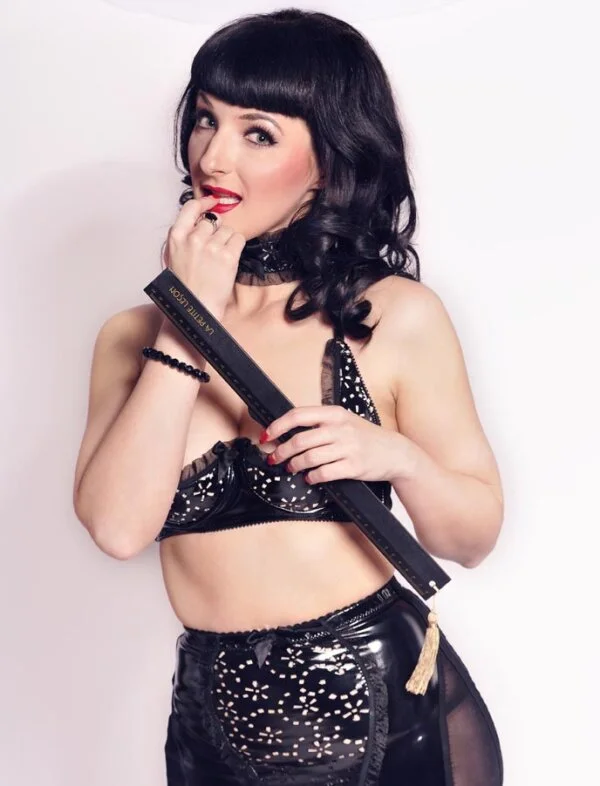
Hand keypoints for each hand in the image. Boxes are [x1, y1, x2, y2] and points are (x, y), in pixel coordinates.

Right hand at [164, 195, 246, 314]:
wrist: (195, 310)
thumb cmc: (185, 288)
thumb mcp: (174, 257)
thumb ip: (184, 237)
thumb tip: (201, 221)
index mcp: (176, 237)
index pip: (191, 207)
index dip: (204, 202)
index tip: (212, 201)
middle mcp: (193, 238)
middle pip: (213, 220)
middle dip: (217, 231)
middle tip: (215, 250)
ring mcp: (210, 247)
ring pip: (227, 230)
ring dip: (228, 242)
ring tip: (220, 260)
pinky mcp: (227, 256)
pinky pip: (238, 239)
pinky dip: (237, 248)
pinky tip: (229, 261)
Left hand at [261, 405, 415, 483]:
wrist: (395, 452)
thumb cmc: (365, 437)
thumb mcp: (345, 421)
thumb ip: (320, 424)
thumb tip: (288, 432)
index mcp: (335, 414)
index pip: (298, 415)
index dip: (278, 426)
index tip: (267, 436)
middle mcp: (340, 428)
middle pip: (300, 440)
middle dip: (282, 451)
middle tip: (274, 458)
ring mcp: (348, 448)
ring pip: (309, 458)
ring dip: (295, 465)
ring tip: (292, 468)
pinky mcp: (353, 466)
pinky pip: (324, 473)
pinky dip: (312, 477)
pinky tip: (310, 478)